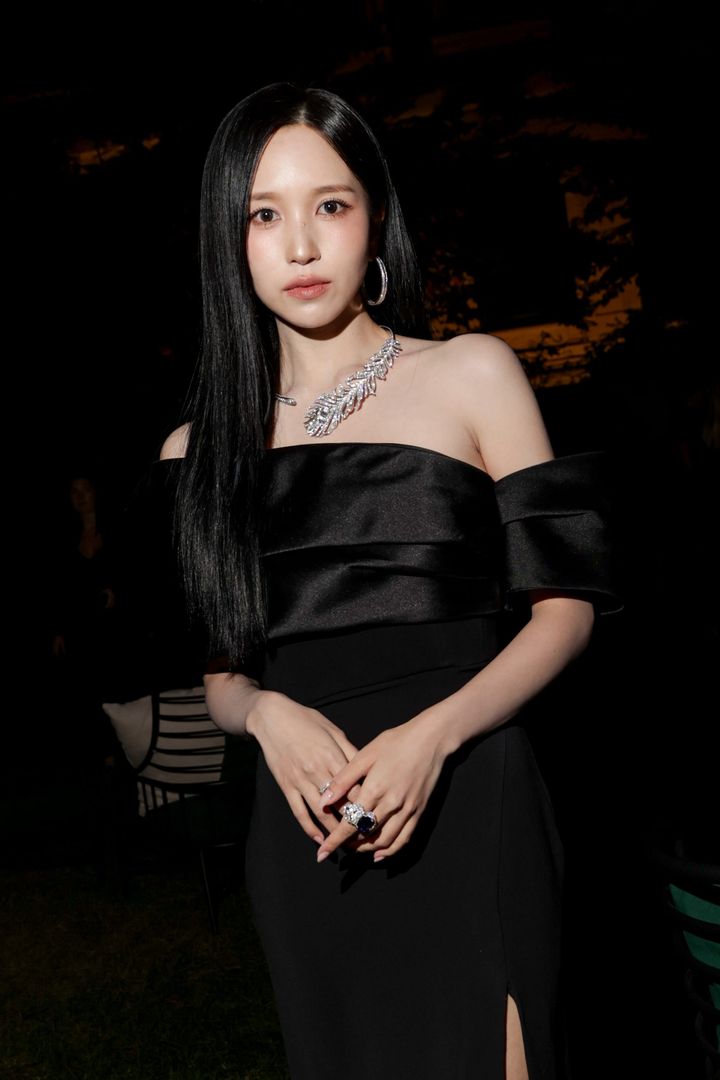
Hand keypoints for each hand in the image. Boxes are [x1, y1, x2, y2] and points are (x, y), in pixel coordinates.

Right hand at [247, 691, 363, 845]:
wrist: (272, 718)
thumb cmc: (306, 721)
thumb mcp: (333, 731)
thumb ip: (350, 752)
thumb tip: (367, 771)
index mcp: (333, 756)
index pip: (355, 788)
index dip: (368, 804)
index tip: (378, 816)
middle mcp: (317, 771)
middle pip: (341, 804)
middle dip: (354, 822)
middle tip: (366, 837)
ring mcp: (300, 781)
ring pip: (321, 813)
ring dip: (334, 831)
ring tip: (346, 844)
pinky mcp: (286, 786)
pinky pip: (299, 812)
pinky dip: (309, 828)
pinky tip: (319, 839)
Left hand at [315, 712, 450, 862]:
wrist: (431, 739)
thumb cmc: (396, 742)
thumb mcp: (365, 755)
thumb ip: (343, 780)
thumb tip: (323, 801)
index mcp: (374, 790)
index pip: (349, 824)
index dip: (335, 841)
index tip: (322, 853)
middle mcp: (391, 805)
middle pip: (365, 835)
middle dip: (349, 845)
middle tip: (338, 846)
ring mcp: (407, 810)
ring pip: (384, 841)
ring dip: (367, 849)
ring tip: (355, 848)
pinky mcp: (419, 811)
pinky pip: (404, 839)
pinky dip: (390, 851)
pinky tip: (379, 854)